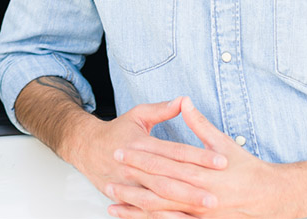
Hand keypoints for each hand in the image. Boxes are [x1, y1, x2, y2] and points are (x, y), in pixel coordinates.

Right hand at [61, 97, 227, 216]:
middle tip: (216, 194)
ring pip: (157, 197)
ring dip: (180, 204)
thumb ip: (161, 109)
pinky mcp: (123, 196)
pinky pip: (144, 210)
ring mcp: (128, 183)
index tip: (221, 160)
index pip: (175, 151)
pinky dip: (161, 216)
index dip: (199, 156)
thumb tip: (184, 100)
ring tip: (203, 208)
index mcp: (140, 143)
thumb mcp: (137, 115)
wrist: (85, 148)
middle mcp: (134, 165)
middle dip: (192, 188)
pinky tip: (179, 218)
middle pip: (167, 178)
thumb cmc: (116, 130)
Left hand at [107, 97, 291, 218]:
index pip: (167, 161)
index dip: (142, 157)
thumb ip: (201, 124)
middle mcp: (202, 193)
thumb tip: (184, 100)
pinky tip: (132, 218)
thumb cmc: (248, 168)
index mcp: (205, 171)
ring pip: (163, 210)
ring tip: (111, 200)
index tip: (121, 149)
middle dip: (134, 180)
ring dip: (136, 206)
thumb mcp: (224, 143)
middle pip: (160, 186)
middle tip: (110, 173)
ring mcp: (202, 214)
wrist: (275, 197)